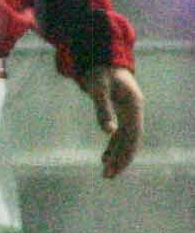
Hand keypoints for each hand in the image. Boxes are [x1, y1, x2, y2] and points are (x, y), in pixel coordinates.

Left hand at [81, 63, 143, 177]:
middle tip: (107, 176)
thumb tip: (109, 132)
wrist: (102, 56)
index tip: (113, 167)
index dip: (125, 153)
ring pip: (126, 138)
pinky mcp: (121, 111)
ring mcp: (129, 111)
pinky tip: (105, 157)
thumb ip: (103, 109)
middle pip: (131, 140)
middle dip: (120, 159)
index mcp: (134, 105)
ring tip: (106, 172)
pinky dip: (113, 145)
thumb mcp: (98, 88)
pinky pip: (120, 133)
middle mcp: (134, 110)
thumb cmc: (100, 71)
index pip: (132, 135)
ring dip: (117, 155)